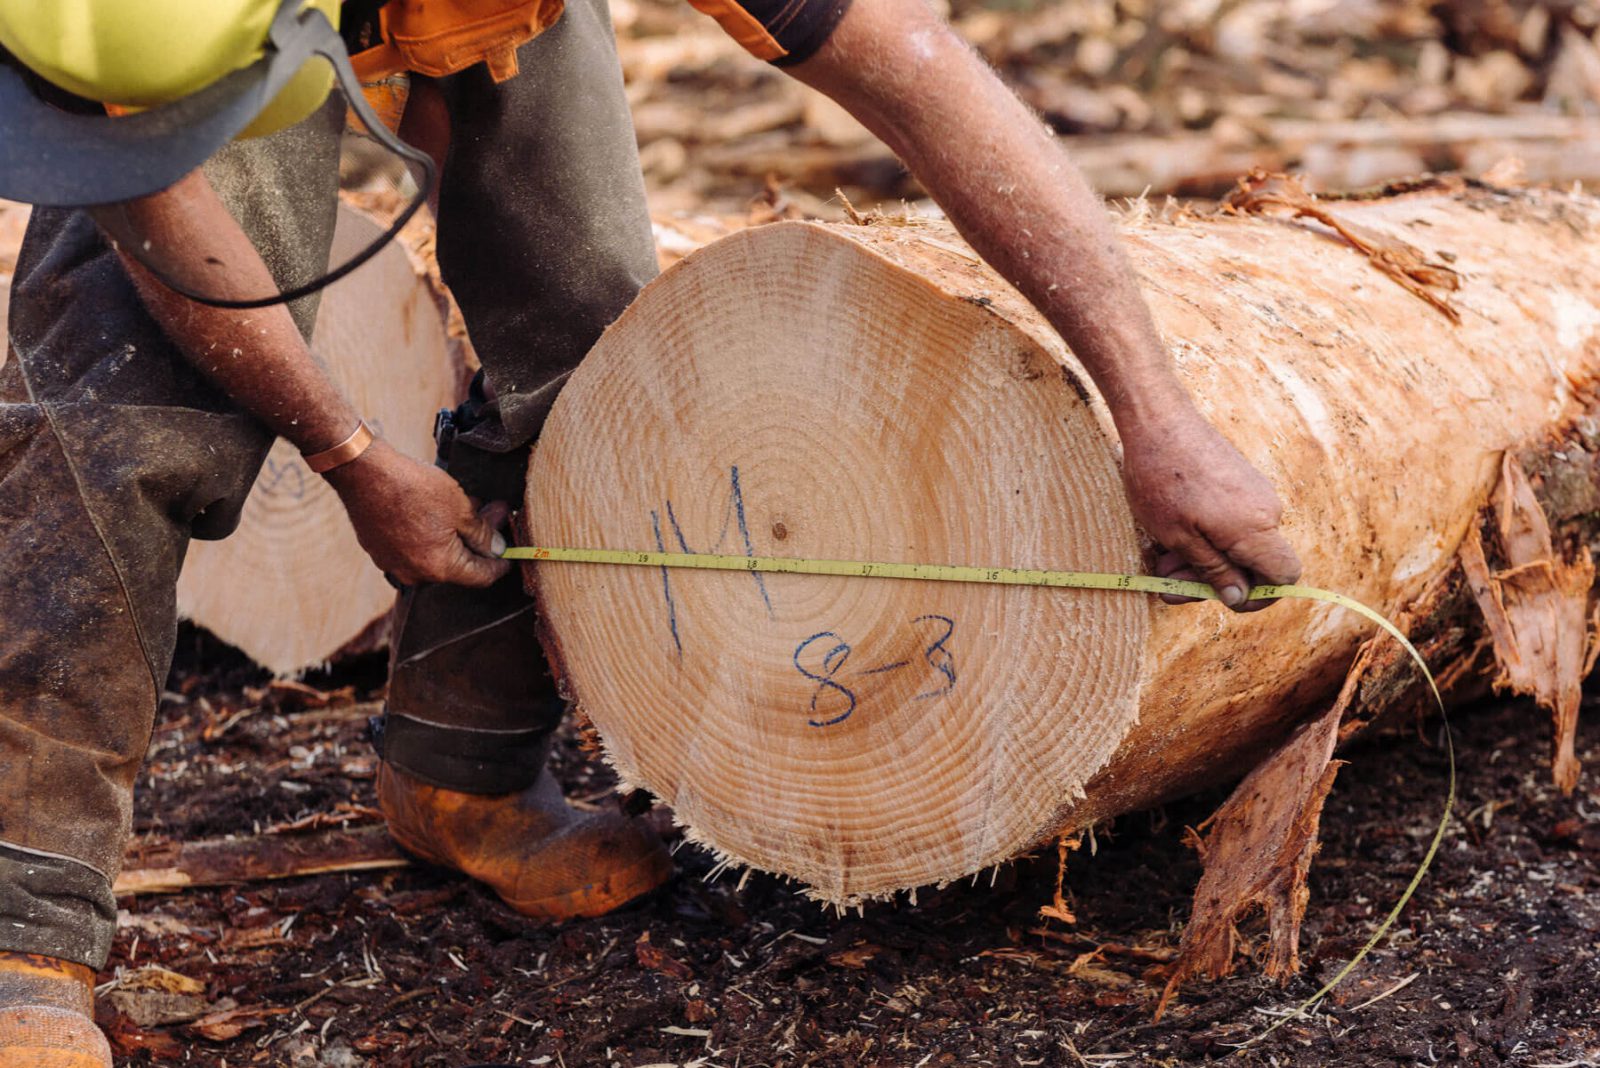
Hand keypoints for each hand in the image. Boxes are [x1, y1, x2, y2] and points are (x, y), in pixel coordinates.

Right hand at [324, 440, 511, 587]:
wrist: (364, 472)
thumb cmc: (412, 488)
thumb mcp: (460, 507)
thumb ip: (482, 533)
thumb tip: (497, 548)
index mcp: (440, 568)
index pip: (481, 577)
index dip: (500, 565)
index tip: (510, 555)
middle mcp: (415, 574)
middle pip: (458, 565)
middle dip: (477, 541)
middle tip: (493, 513)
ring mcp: (394, 564)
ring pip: (435, 555)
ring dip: (453, 536)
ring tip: (465, 506)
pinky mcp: (379, 551)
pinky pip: (413, 548)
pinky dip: (428, 534)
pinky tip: (435, 511)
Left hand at [1119, 406, 1301, 611]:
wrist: (1158, 421)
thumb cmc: (1162, 481)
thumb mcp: (1179, 538)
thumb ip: (1213, 571)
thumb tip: (1239, 597)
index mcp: (1256, 529)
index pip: (1283, 577)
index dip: (1258, 597)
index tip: (1219, 597)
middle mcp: (1266, 511)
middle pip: (1253, 564)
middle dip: (1211, 579)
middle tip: (1167, 583)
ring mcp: (1255, 493)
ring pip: (1237, 543)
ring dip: (1201, 558)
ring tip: (1161, 557)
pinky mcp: (1241, 481)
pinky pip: (1232, 521)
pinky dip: (1205, 535)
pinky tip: (1171, 534)